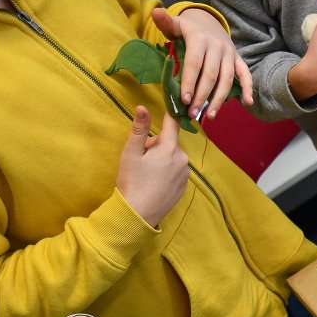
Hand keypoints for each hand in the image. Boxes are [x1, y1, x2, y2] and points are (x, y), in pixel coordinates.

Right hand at [116, 106, 189, 226]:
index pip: (172, 124)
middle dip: (157, 145)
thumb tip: (143, 107)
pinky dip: (166, 172)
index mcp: (170, 148)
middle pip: (169, 143)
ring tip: (147, 173)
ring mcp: (185, 174)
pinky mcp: (184, 186)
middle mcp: (183, 159)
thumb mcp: (131, 153)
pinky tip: (154, 182)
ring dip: (162, 159)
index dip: (170, 113)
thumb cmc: (132, 181)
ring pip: (172, 158)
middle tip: (142, 159)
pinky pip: (176, 171)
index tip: (170, 104)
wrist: (139, 213)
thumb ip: (139, 129)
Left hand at [151, 7, 253, 119]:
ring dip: (219, 99)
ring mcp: (229, 53)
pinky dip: (247, 88)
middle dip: (202, 96)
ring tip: (210, 116)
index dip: (190, 82)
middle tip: (193, 113)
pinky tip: (248, 103)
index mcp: (200, 38)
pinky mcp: (238, 59)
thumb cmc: (188, 29)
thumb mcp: (176, 24)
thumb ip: (165, 22)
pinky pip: (245, 74)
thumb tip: (156, 12)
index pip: (195, 64)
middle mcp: (217, 46)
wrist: (209, 22)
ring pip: (226, 79)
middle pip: (211, 75)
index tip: (184, 100)